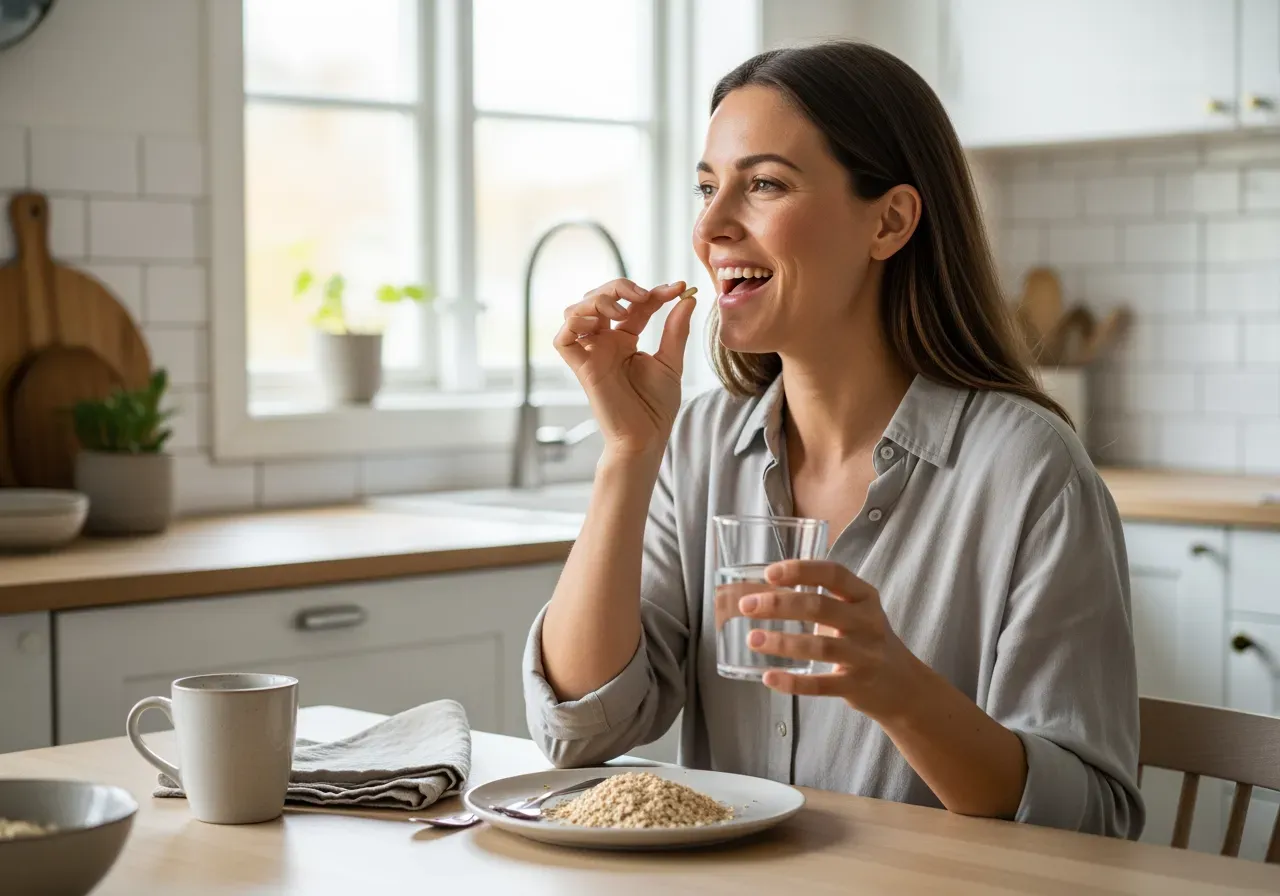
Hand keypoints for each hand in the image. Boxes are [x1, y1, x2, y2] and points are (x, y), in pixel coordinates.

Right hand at [554, 279, 696, 459]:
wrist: (646, 436)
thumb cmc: (656, 406)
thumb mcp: (671, 361)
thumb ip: (675, 329)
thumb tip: (688, 299)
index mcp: (625, 340)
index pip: (634, 305)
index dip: (654, 292)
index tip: (677, 288)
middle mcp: (604, 343)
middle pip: (599, 298)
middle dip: (619, 287)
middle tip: (644, 295)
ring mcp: (591, 353)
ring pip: (576, 310)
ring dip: (597, 300)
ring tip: (622, 311)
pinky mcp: (581, 367)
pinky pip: (563, 338)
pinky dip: (575, 322)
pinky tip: (600, 323)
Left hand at [736, 560, 917, 721]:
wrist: (905, 686)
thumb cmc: (867, 640)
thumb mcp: (857, 610)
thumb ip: (823, 596)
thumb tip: (767, 587)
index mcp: (865, 597)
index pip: (833, 573)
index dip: (800, 570)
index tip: (769, 573)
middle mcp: (867, 623)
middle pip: (819, 607)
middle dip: (779, 604)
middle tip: (747, 605)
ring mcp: (864, 656)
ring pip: (818, 646)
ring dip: (781, 642)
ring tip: (752, 639)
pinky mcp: (857, 686)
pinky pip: (820, 684)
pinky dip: (793, 682)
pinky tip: (769, 677)